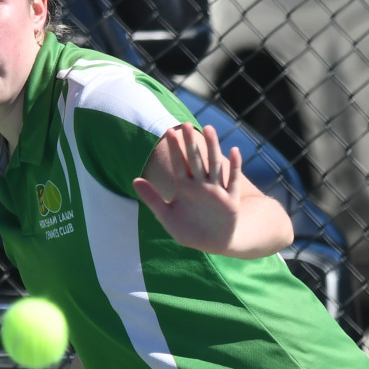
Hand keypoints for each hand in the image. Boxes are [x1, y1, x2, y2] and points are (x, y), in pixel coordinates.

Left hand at [133, 124, 293, 257]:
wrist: (213, 244)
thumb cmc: (189, 231)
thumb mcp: (167, 216)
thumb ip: (152, 199)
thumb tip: (134, 180)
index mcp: (185, 188)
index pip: (178, 164)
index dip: (175, 149)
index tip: (169, 131)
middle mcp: (200, 186)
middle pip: (195, 160)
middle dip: (190, 143)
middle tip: (186, 124)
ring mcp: (216, 191)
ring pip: (214, 165)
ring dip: (213, 148)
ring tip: (209, 129)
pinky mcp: (230, 200)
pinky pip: (232, 181)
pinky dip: (234, 166)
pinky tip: (234, 150)